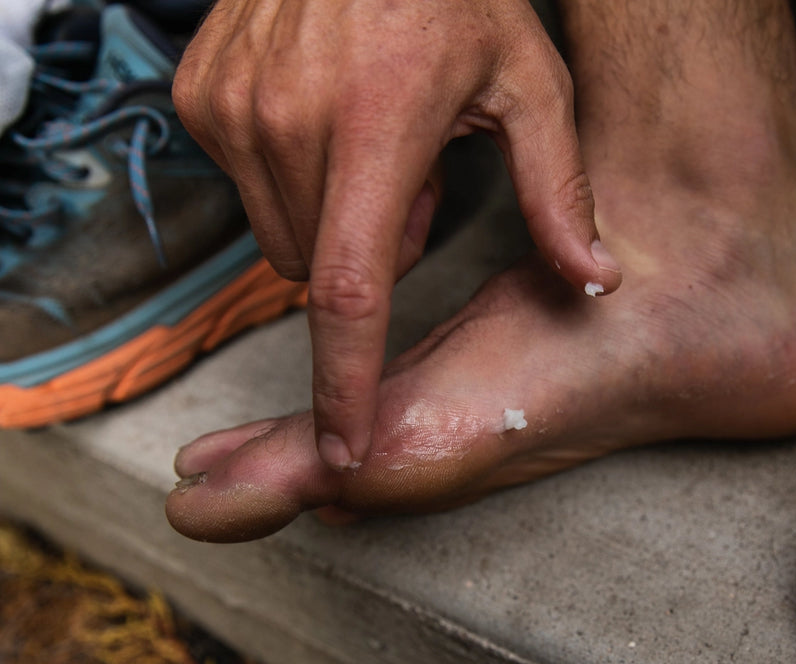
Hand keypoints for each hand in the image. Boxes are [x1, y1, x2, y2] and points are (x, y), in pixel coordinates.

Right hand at [173, 0, 622, 468]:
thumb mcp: (529, 80)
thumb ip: (559, 191)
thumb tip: (597, 282)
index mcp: (374, 127)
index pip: (347, 292)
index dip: (346, 384)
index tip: (346, 451)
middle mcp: (285, 122)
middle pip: (319, 274)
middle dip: (368, 255)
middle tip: (413, 171)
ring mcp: (230, 105)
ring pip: (278, 238)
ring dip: (328, 216)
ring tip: (370, 131)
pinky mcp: (198, 94)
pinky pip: (244, 185)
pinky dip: (288, 174)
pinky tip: (325, 109)